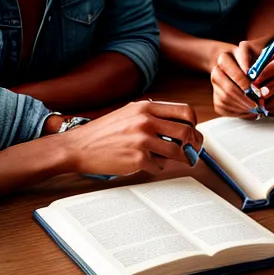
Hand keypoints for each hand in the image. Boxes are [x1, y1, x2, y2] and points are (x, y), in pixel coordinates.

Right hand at [58, 100, 201, 175]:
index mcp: (146, 107)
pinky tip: (148, 164)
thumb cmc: (104, 131)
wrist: (79, 147)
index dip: (194, 124)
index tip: (194, 132)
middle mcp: (146, 121)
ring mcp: (142, 140)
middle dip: (194, 144)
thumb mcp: (129, 113)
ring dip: (180, 158)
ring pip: (177, 151)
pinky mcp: (138, 159)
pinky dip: (157, 167)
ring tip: (177, 160)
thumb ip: (152, 116)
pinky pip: (160, 166)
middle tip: (194, 151)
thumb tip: (179, 125)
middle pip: (186, 132)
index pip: (185, 111)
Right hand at [210, 40, 264, 116]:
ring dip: (243, 106)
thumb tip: (271, 60)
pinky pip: (225, 108)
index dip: (245, 82)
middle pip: (229, 89)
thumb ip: (262, 57)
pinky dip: (238, 111)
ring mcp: (214, 86)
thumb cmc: (250, 60)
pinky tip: (249, 110)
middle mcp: (216, 72)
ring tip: (257, 107)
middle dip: (246, 98)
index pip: (234, 72)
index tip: (257, 88)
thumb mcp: (256, 54)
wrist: (235, 68)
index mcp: (223, 58)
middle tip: (259, 102)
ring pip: (226, 99)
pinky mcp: (216, 99)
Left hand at [253, 53, 273, 112]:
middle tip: (254, 97)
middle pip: (266, 89)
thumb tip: (246, 79)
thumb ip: (265, 67)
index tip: (250, 86)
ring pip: (272, 100)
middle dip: (258, 95)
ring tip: (263, 101)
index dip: (254, 81)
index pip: (263, 72)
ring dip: (265, 103)